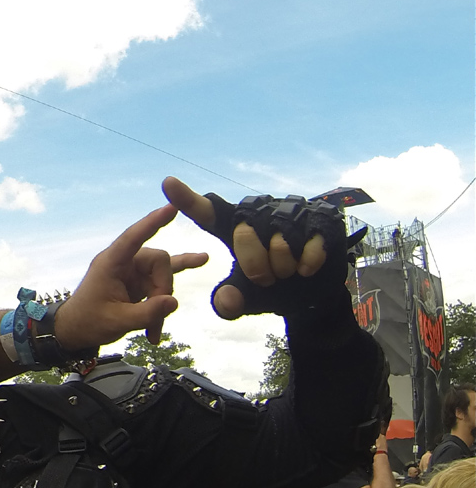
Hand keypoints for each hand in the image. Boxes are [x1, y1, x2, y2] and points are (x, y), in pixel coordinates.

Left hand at [54, 204, 207, 348]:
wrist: (76, 331)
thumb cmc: (89, 322)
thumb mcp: (117, 322)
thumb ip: (146, 313)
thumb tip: (174, 302)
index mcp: (111, 262)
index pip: (134, 237)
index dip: (153, 222)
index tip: (172, 208)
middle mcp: (124, 261)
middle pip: (160, 261)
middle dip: (163, 289)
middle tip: (155, 317)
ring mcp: (134, 271)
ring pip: (163, 276)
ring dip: (162, 303)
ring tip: (154, 331)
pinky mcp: (140, 283)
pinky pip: (162, 281)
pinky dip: (172, 289)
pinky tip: (201, 260)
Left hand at [162, 176, 342, 319]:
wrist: (315, 294)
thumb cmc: (270, 290)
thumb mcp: (245, 301)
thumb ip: (230, 303)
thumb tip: (227, 300)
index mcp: (232, 227)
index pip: (207, 212)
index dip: (187, 200)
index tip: (167, 184)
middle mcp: (258, 212)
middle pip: (243, 234)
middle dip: (254, 267)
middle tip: (265, 280)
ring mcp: (289, 211)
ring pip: (278, 241)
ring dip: (282, 268)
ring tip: (287, 272)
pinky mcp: (319, 218)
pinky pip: (308, 245)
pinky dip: (306, 264)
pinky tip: (307, 268)